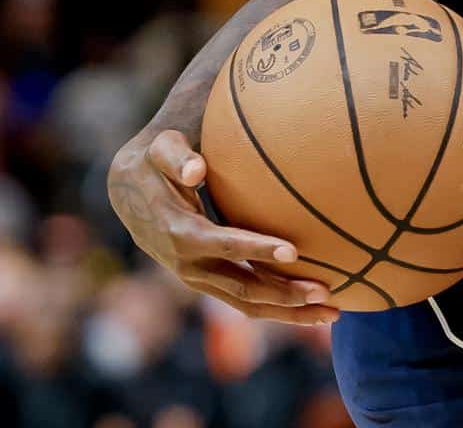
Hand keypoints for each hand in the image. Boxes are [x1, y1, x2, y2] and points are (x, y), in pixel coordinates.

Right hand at [107, 128, 339, 324]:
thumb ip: (176, 157)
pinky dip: (278, 308)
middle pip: (242, 288)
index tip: (293, 251)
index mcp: (181, 233)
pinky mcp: (209, 281)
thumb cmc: (154, 162)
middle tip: (326, 292)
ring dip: (289, 312)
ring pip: (247, 304)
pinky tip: (314, 309)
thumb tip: (197, 170)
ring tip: (333, 312)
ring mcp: (199, 278)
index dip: (257, 249)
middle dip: (284, 293)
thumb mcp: (159, 150)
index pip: (224, 244)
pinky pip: (246, 301)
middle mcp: (190, 264)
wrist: (129, 192)